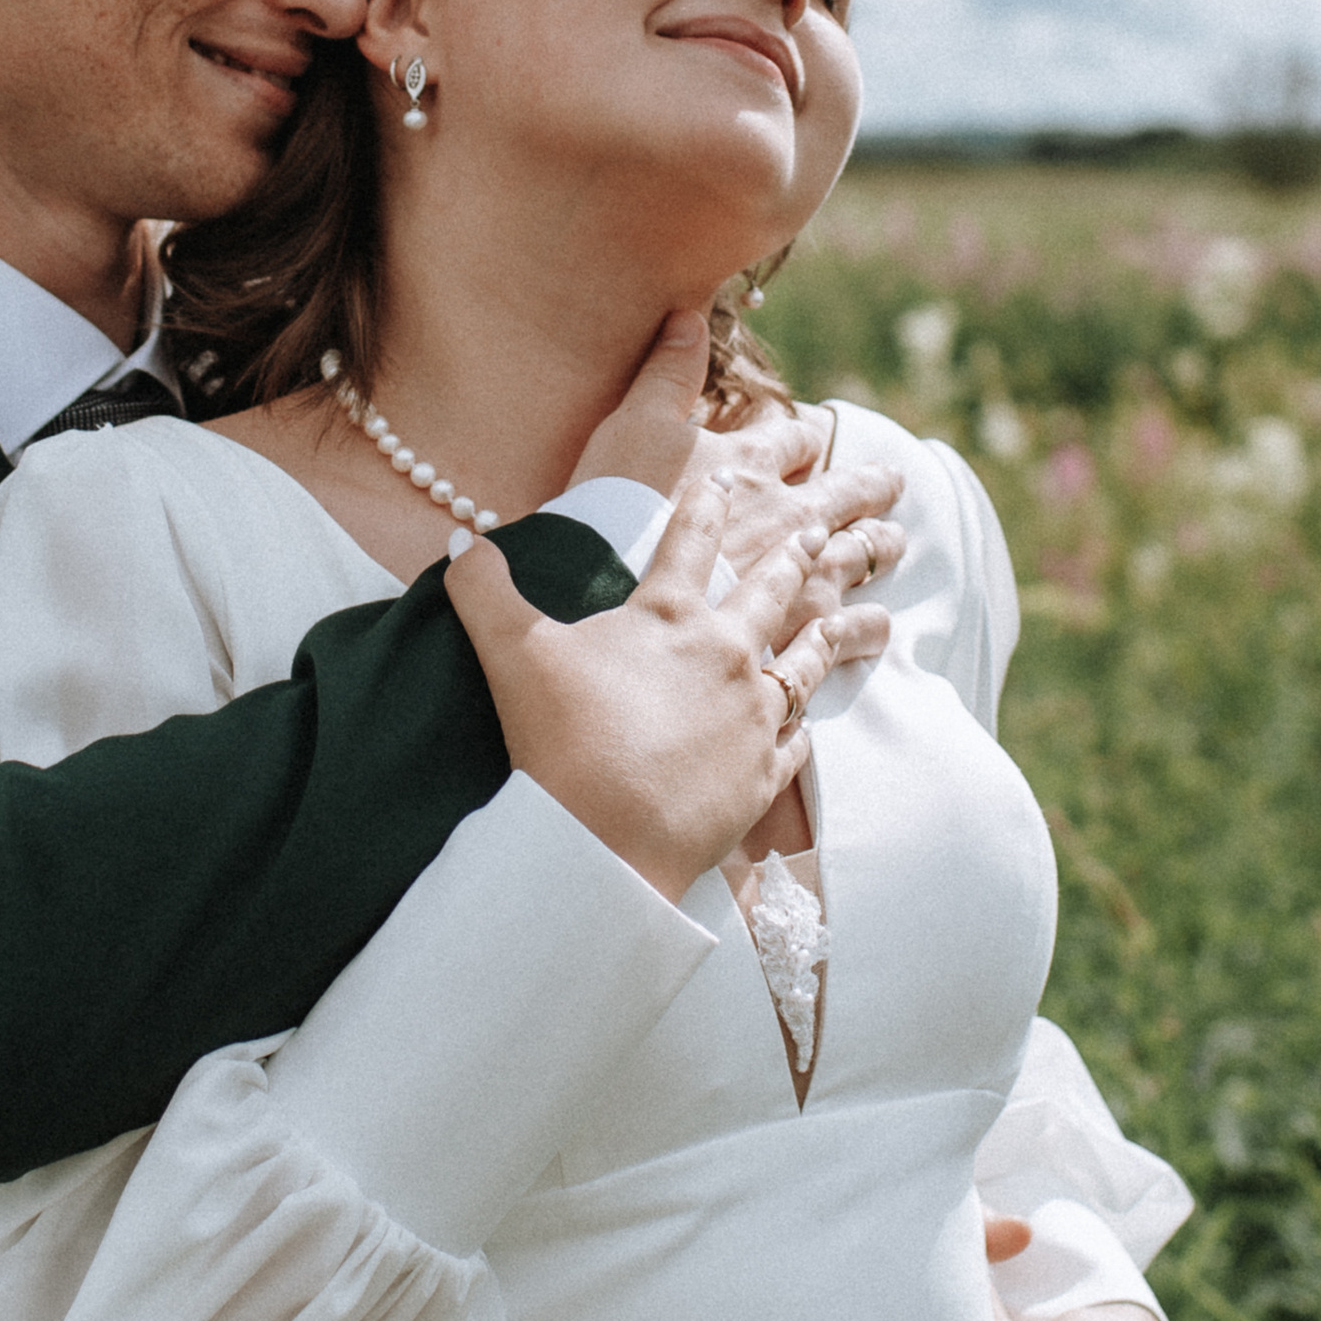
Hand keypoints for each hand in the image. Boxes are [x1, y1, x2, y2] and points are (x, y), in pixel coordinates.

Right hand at [445, 466, 892, 897]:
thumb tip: (460, 540)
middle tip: (824, 526)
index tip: (723, 481)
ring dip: (833, 630)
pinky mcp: (762, 775)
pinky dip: (804, 727)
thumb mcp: (512, 653)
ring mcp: (751, 716)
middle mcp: (724, 655)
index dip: (704, 506)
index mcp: (667, 618)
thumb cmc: (561, 740)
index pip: (689, 543)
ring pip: (806, 660)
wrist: (605, 839)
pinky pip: (797, 741)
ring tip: (861, 612)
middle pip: (770, 590)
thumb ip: (485, 591)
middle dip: (797, 552)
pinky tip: (811, 722)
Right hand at [570, 318, 905, 631]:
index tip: (811, 439)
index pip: (793, 440)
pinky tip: (876, 625)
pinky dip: (866, 626)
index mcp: (751, 465)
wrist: (610, 599)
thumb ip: (664, 371)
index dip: (803, 438)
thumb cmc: (615, 509)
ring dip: (877, 547)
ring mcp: (798, 579)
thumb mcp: (632, 425)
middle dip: (868, 486)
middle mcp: (788, 518)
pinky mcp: (797, 635)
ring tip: (893, 543)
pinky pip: (847, 633)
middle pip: (843, 495)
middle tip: (892, 481)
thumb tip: (689, 315)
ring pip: (857, 557)